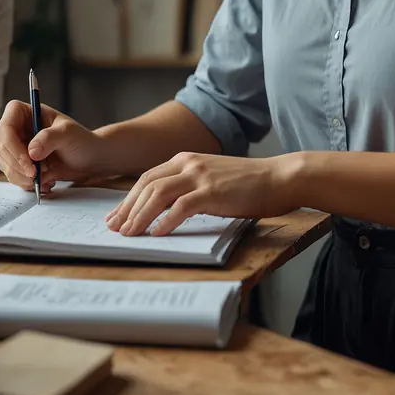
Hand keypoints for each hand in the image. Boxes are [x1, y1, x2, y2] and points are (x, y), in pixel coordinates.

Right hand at [0, 99, 112, 192]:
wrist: (89, 158)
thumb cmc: (80, 139)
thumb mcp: (68, 133)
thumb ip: (50, 138)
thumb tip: (31, 151)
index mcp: (23, 113)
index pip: (5, 128)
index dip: (12, 146)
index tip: (30, 162)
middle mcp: (16, 129)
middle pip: (2, 148)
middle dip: (18, 165)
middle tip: (36, 176)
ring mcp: (16, 148)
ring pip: (6, 165)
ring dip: (23, 176)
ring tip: (46, 177)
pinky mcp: (20, 165)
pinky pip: (14, 177)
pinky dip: (28, 184)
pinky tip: (47, 182)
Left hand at [105, 152, 293, 236]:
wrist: (279, 177)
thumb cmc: (248, 183)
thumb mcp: (212, 178)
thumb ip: (189, 187)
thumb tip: (167, 210)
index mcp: (185, 160)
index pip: (147, 179)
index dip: (129, 198)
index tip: (117, 216)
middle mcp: (188, 163)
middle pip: (146, 185)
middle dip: (127, 208)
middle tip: (115, 228)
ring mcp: (200, 176)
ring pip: (158, 194)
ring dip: (140, 216)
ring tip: (129, 234)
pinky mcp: (212, 191)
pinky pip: (181, 207)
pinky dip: (166, 221)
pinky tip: (157, 234)